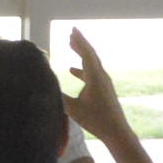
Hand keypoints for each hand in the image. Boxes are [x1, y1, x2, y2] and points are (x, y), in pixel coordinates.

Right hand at [61, 27, 125, 143]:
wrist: (116, 132)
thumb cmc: (96, 120)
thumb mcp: (74, 109)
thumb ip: (59, 95)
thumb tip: (45, 85)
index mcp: (95, 77)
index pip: (87, 53)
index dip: (79, 41)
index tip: (72, 30)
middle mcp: (101, 76)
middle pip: (91, 55)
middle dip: (80, 43)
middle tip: (71, 33)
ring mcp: (104, 83)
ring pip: (91, 63)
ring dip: (81, 54)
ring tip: (71, 45)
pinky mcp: (104, 90)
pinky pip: (92, 74)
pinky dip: (81, 69)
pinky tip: (72, 70)